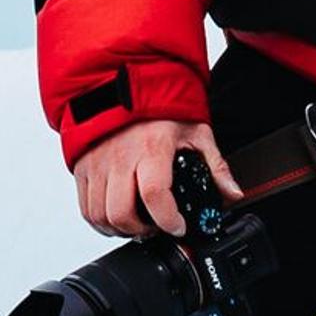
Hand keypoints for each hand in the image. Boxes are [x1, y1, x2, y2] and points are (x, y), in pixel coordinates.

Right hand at [71, 112, 238, 238]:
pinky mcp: (82, 167)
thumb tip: (232, 193)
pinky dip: (100, 221)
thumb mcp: (195, 132)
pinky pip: (85, 207)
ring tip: (137, 224)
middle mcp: (120, 157)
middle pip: (121, 213)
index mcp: (152, 147)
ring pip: (100, 215)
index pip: (155, 195)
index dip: (168, 220)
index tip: (178, 226)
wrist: (124, 84)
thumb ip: (216, 166)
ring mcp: (97, 163)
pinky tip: (117, 217)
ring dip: (120, 229)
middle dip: (142, 231)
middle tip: (156, 227)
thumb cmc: (159, 108)